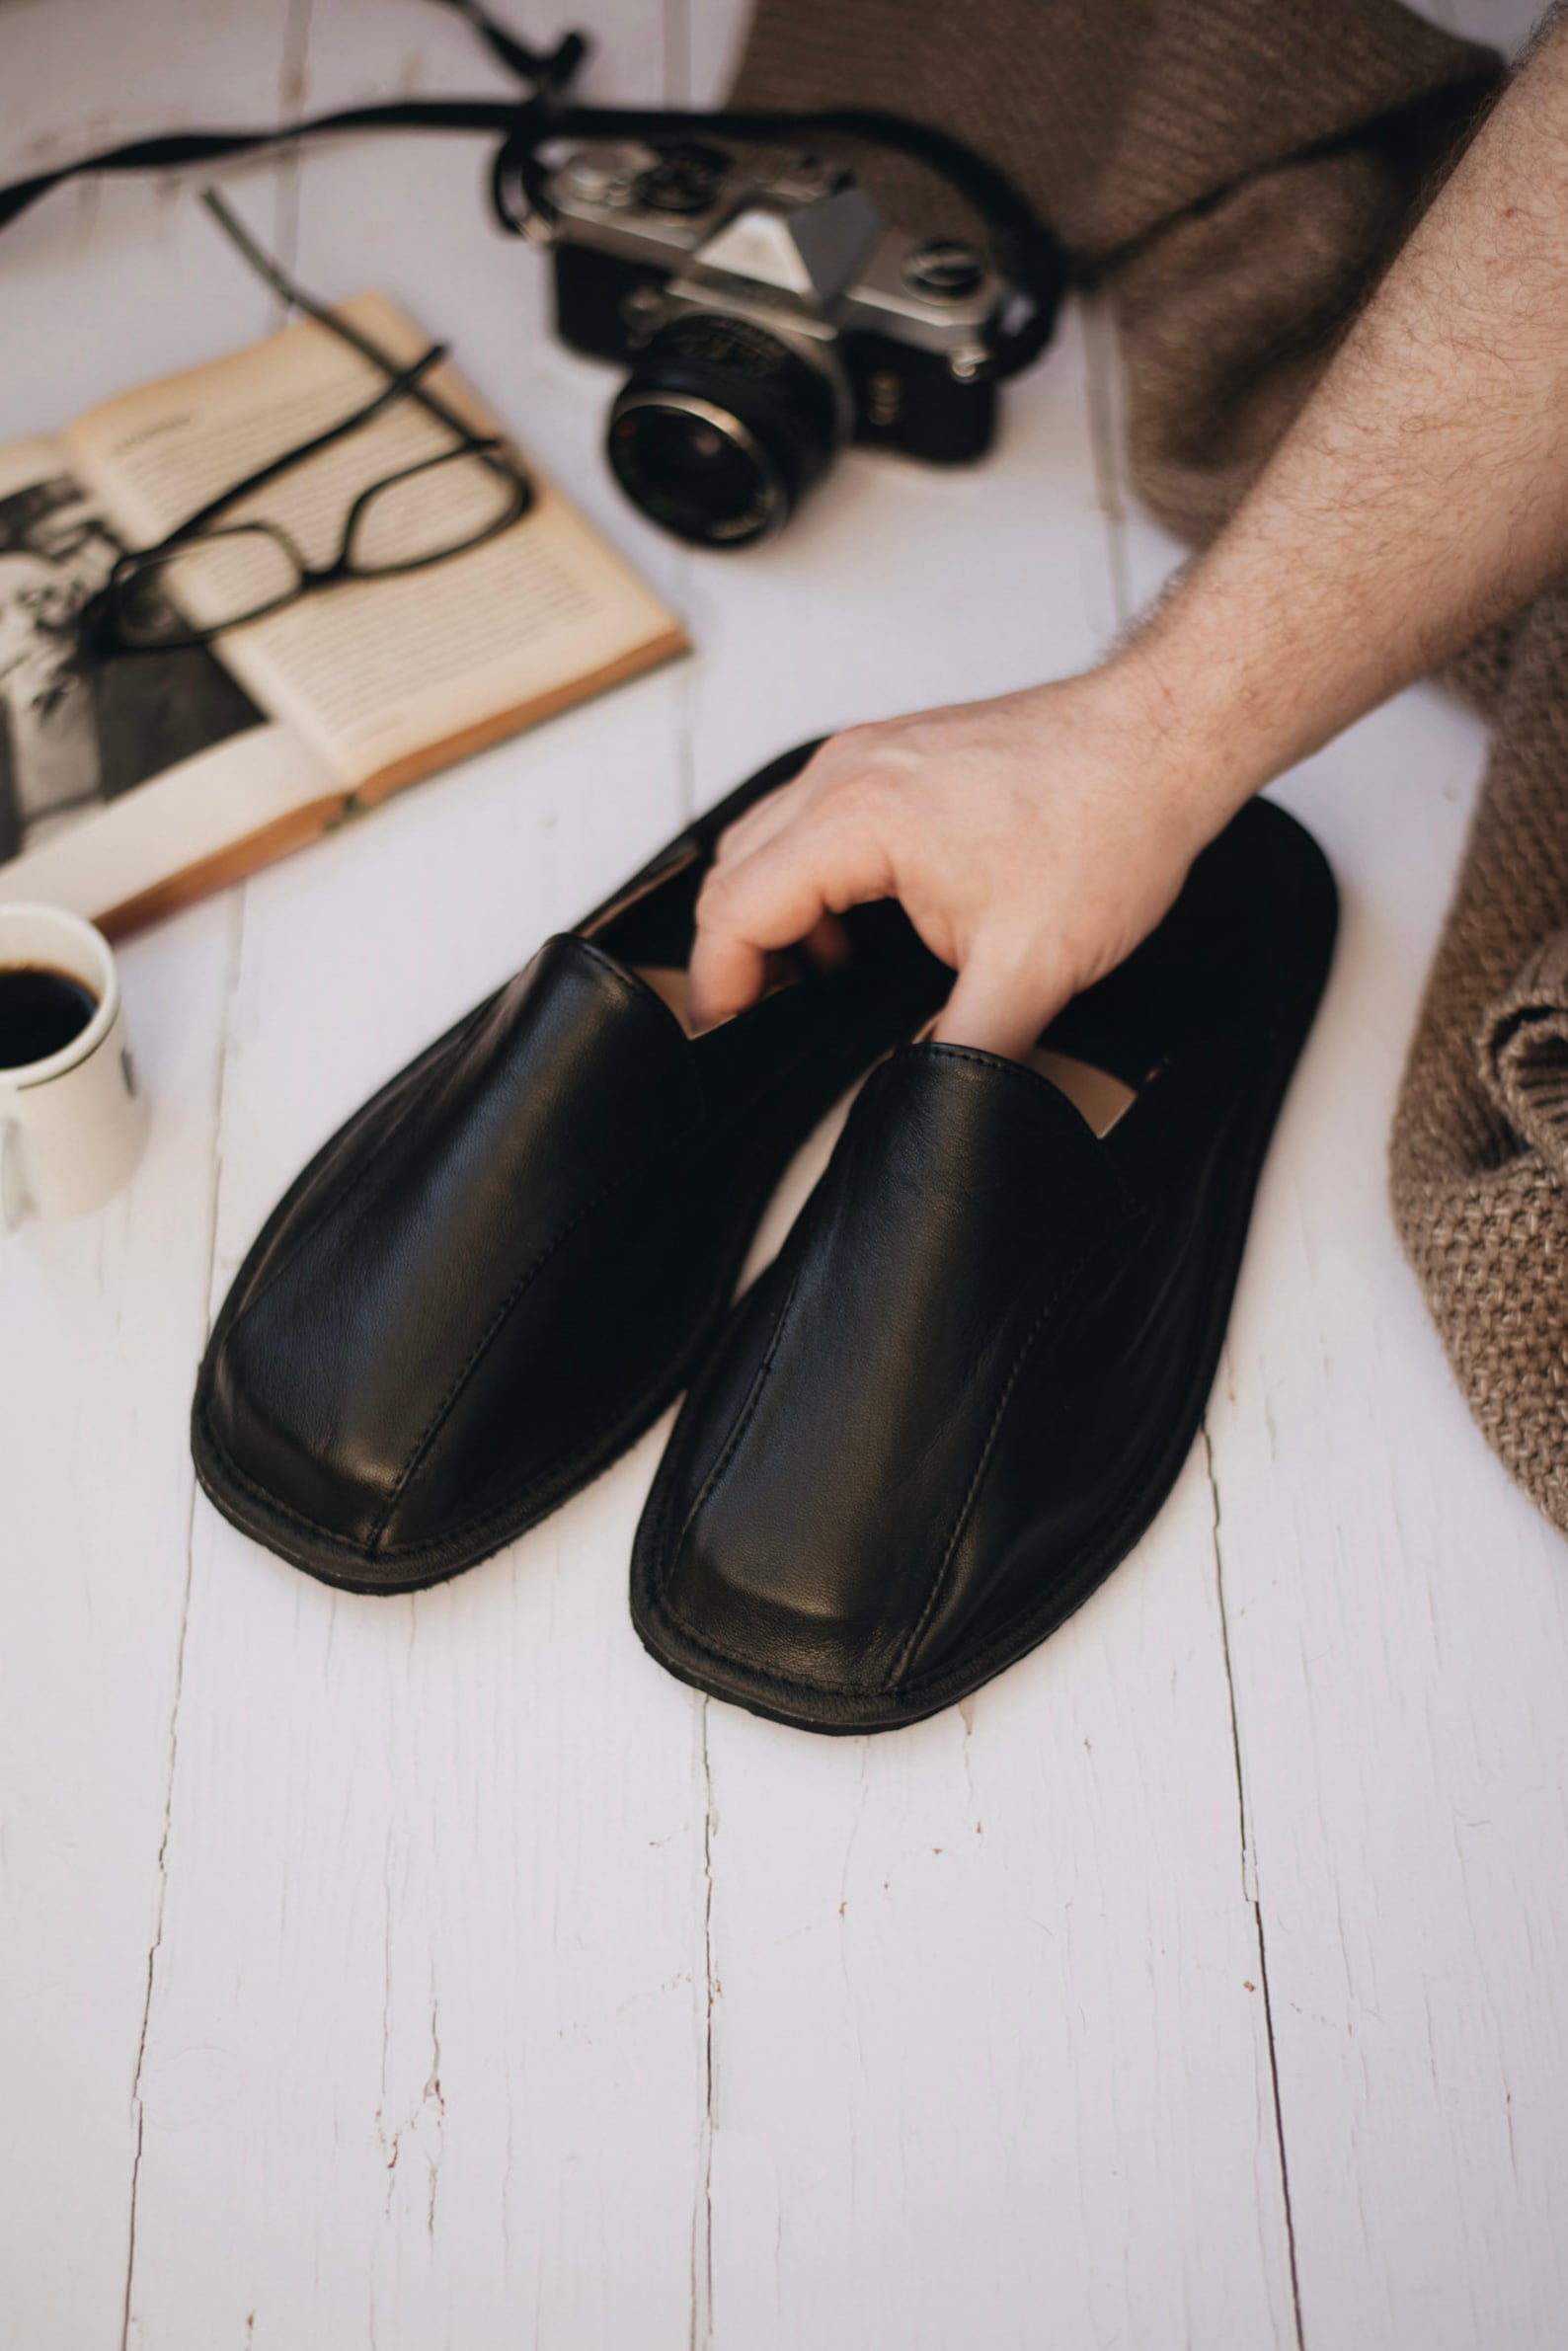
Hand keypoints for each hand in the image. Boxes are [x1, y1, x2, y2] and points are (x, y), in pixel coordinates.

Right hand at [689, 669, 1242, 1059]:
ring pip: (767, 837)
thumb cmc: (1108, 821)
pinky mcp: (897, 752)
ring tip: (815, 977)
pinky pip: (812, 815)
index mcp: (854, 819)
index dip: (721, 988)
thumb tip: (929, 1104)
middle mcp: (845, 772)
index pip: (734, 911)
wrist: (1165, 739)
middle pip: (732, 871)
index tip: (732, 1037)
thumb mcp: (1032, 968)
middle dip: (735, 953)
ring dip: (771, 910)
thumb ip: (967, 1051)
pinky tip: (863, 921)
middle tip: (760, 1018)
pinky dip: (810, 874)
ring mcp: (869, 753)